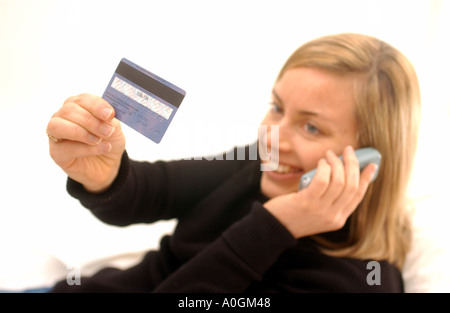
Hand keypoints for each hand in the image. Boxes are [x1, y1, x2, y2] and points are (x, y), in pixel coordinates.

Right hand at [46, 93, 125, 192]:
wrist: (108, 165)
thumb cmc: (108, 142)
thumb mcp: (114, 128)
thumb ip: (109, 120)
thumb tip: (107, 114)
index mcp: (78, 106)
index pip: (82, 99)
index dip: (96, 105)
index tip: (110, 114)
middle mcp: (63, 116)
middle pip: (69, 110)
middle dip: (91, 121)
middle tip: (107, 131)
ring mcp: (56, 134)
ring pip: (58, 126)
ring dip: (82, 132)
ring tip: (100, 140)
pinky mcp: (56, 152)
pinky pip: (65, 148)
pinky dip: (86, 148)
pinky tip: (101, 148)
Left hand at [263, 146, 377, 238]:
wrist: (274, 227)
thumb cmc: (294, 214)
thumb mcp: (318, 211)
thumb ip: (331, 199)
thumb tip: (342, 173)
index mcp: (338, 219)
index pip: (358, 196)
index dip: (367, 178)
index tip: (371, 164)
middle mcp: (333, 217)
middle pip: (352, 186)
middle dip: (353, 164)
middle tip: (348, 150)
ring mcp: (321, 210)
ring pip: (339, 181)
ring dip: (336, 163)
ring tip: (329, 154)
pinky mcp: (307, 202)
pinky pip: (322, 180)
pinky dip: (324, 167)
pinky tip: (320, 162)